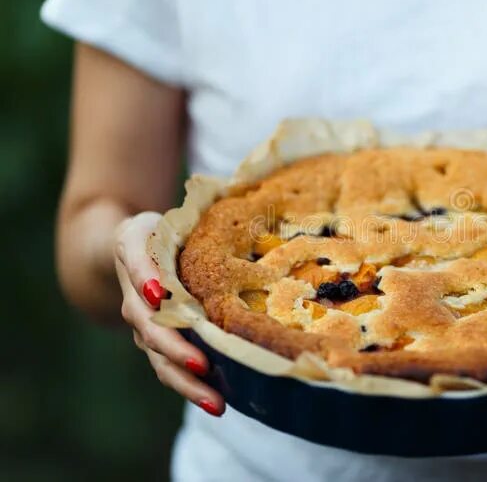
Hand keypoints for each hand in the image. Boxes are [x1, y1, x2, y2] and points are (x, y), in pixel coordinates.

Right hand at [115, 212, 224, 416]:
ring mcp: (144, 323)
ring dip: (186, 382)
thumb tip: (223, 237)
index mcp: (132, 251)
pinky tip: (218, 401)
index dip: (145, 278)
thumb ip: (185, 227)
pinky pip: (170, 367)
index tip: (157, 292)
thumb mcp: (168, 218)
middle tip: (201, 365)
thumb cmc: (162, 228)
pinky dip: (190, 386)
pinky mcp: (157, 342)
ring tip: (215, 403)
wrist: (129, 248)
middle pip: (150, 327)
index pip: (135, 263)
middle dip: (175, 349)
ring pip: (160, 358)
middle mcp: (135, 293)